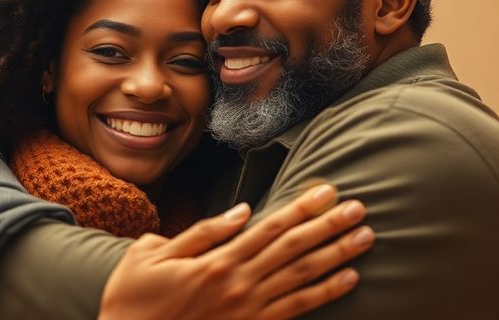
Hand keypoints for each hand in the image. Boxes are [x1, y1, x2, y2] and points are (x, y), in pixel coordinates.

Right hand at [98, 184, 373, 319]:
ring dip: (336, 256)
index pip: (269, 228)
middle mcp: (238, 285)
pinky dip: (325, 295)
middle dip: (329, 226)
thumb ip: (201, 233)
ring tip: (364, 239)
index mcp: (215, 262)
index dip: (301, 208)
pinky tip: (348, 280)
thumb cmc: (134, 299)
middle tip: (359, 208)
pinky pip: (296, 310)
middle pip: (294, 249)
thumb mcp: (152, 255)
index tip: (327, 190)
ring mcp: (248, 310)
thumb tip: (241, 212)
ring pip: (302, 278)